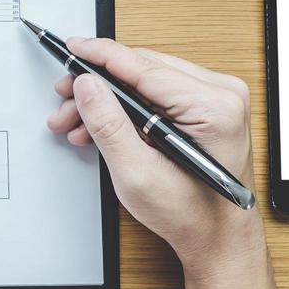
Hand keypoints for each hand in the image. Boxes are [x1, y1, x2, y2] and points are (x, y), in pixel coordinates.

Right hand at [47, 37, 262, 279]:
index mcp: (214, 107)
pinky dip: (128, 107)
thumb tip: (86, 85)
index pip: (144, 66)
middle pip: (142, 70)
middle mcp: (222, 95)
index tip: (72, 48)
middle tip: (66, 104)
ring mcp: (217, 99)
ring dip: (108, 99)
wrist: (217, 239)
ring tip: (78, 122)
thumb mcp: (137, 173)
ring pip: (146, 80)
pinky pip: (158, 93)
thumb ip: (108, 124)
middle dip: (98, 87)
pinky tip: (102, 124)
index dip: (101, 55)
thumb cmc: (193, 215)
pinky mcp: (208, 107)